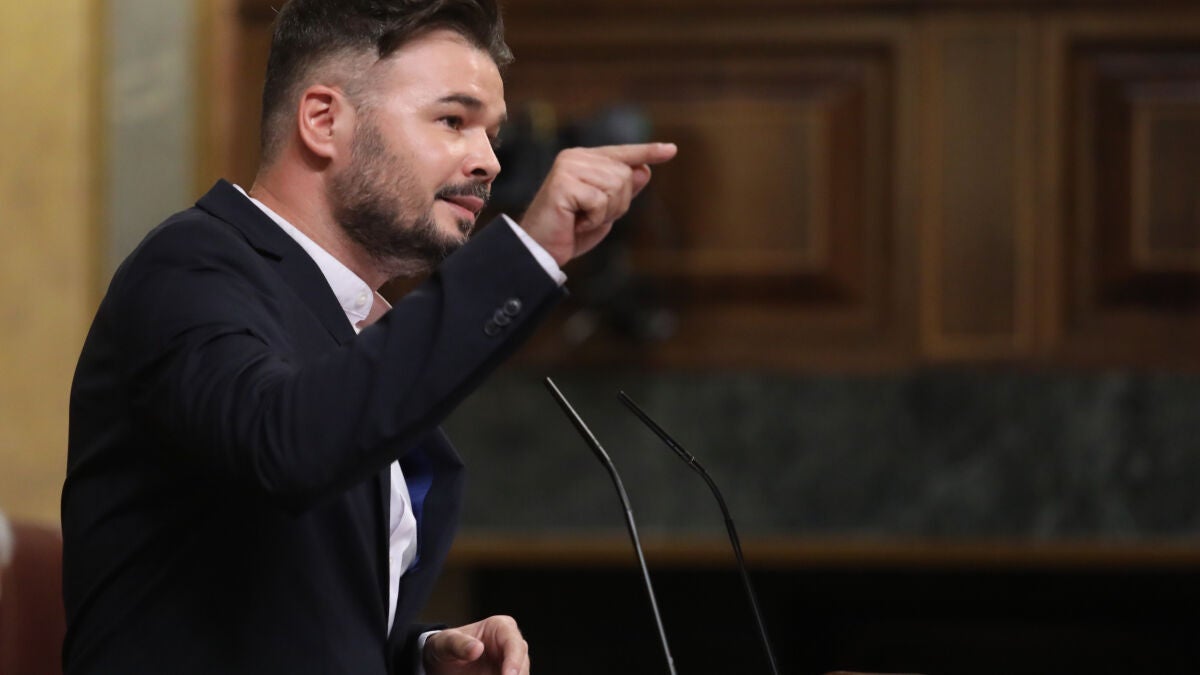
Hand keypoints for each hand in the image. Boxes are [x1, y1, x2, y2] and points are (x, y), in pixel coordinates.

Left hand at [423, 615, 528, 674]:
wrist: (442, 662)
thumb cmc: (444, 646)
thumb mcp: (445, 643)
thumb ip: (459, 644)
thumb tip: (477, 648)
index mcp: (501, 627)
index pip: (514, 644)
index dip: (514, 661)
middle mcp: (510, 644)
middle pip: (522, 663)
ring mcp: (510, 662)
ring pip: (520, 674)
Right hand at [518, 142, 677, 266]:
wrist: (541, 249)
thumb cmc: (571, 231)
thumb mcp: (605, 211)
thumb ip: (623, 191)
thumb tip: (644, 170)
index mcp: (584, 160)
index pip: (622, 154)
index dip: (647, 152)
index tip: (671, 150)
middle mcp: (575, 158)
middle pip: (624, 176)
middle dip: (616, 204)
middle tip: (588, 217)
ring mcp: (568, 167)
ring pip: (615, 187)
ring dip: (604, 213)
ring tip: (581, 219)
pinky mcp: (563, 182)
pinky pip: (599, 201)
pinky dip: (593, 219)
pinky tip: (574, 222)